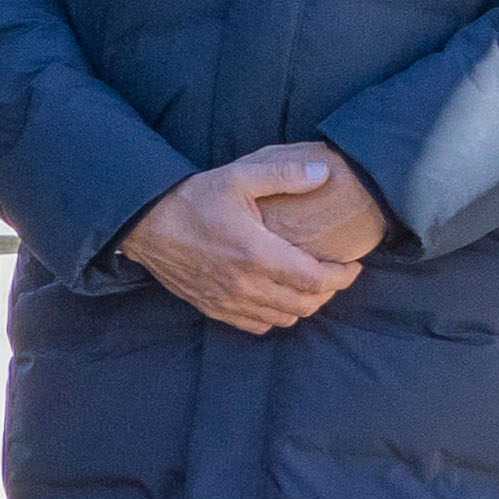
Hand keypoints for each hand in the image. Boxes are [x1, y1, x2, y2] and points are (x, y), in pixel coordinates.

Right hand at [121, 149, 364, 335]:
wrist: (145, 224)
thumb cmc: (193, 198)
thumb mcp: (239, 177)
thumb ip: (285, 175)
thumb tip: (324, 173)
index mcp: (257, 254)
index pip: (316, 280)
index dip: (343, 277)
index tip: (352, 265)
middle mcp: (245, 285)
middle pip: (305, 305)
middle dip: (329, 292)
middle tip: (335, 274)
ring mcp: (228, 301)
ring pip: (284, 319)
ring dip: (303, 305)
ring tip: (310, 285)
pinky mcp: (214, 308)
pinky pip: (257, 325)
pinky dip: (276, 316)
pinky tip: (278, 297)